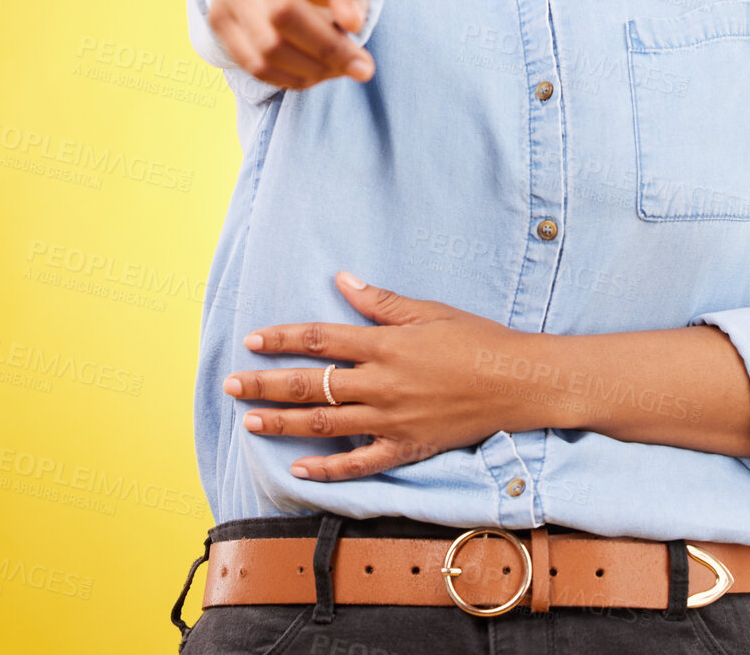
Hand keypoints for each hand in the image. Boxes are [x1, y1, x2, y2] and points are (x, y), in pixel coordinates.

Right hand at [210, 0, 377, 88]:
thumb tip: (352, 24)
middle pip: (279, 19)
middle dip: (327, 52)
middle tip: (364, 66)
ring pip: (264, 53)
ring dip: (311, 71)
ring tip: (344, 66)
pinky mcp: (219, 25)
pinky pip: (254, 66)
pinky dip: (292, 77)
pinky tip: (319, 69)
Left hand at [223, 271, 538, 480]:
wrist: (517, 382)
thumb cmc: (477, 340)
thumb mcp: (429, 312)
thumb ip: (382, 302)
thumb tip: (343, 281)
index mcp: (386, 345)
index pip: (321, 339)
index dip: (283, 339)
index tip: (253, 340)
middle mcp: (381, 384)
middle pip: (311, 384)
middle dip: (266, 383)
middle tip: (232, 383)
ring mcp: (391, 420)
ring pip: (324, 424)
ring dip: (282, 422)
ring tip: (249, 419)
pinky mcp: (406, 447)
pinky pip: (359, 463)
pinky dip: (327, 468)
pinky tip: (298, 467)